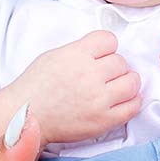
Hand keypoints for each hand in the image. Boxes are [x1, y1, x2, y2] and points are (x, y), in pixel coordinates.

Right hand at [20, 32, 140, 143]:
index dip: (107, 47)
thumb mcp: (55, 55)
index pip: (109, 40)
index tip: (103, 54)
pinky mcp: (103, 120)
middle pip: (121, 62)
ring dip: (127, 82)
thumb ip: (81, 50)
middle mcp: (90, 75)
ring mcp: (98, 99)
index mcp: (77, 55)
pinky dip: (132, 102)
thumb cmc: (36, 86)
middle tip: (105, 74)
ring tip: (118, 86)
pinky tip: (123, 100)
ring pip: (132, 82)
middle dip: (115, 67)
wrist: (27, 116)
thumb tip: (103, 51)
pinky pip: (132, 107)